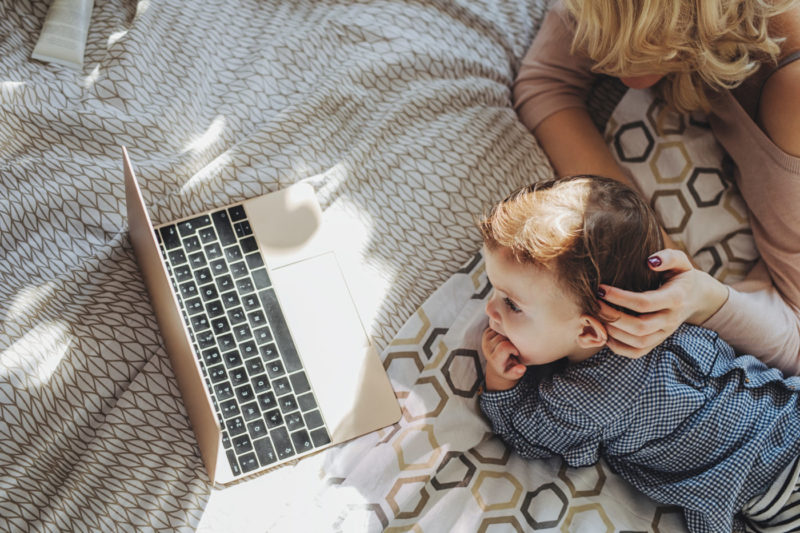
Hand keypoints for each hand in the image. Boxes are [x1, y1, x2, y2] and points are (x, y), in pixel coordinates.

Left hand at [482, 327, 525, 390]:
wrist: (497, 365)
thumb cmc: (508, 368)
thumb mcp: (513, 374)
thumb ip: (517, 372)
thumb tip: (522, 368)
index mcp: (494, 359)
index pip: (504, 347)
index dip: (513, 348)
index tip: (516, 352)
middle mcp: (487, 349)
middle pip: (502, 337)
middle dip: (511, 340)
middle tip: (514, 347)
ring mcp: (486, 340)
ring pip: (500, 330)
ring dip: (507, 334)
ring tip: (510, 343)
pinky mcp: (486, 333)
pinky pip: (497, 326)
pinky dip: (503, 330)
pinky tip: (506, 338)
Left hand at [597, 249, 728, 357]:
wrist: (696, 297)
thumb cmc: (681, 276)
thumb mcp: (681, 262)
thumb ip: (669, 257)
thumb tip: (650, 261)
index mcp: (675, 298)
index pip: (644, 303)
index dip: (619, 298)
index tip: (601, 288)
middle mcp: (670, 319)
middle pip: (639, 327)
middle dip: (612, 316)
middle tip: (594, 303)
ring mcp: (664, 333)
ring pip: (637, 342)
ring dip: (612, 331)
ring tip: (596, 315)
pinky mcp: (657, 341)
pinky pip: (637, 352)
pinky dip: (617, 346)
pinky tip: (605, 331)